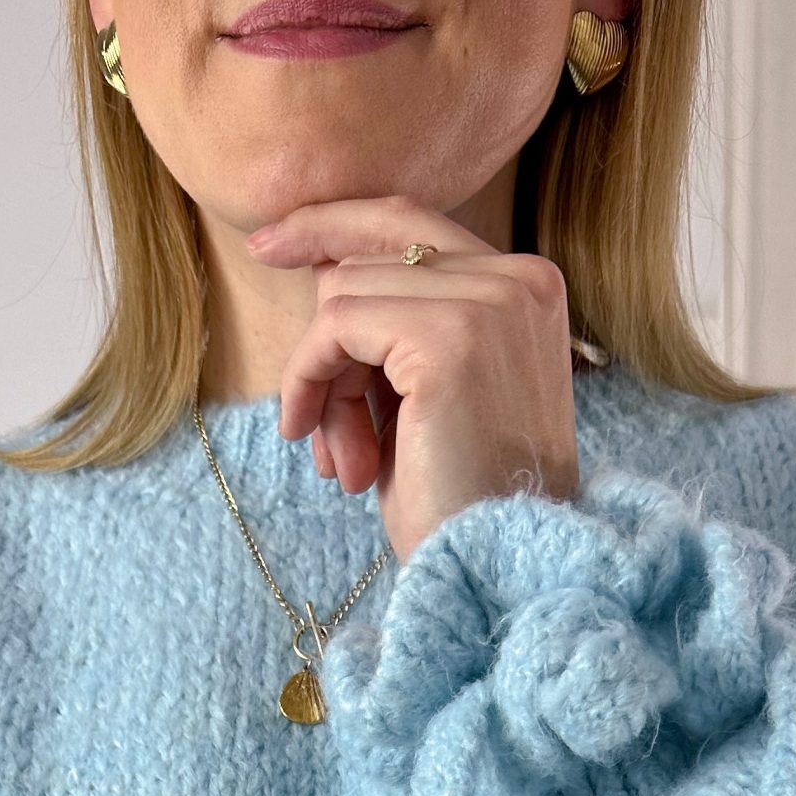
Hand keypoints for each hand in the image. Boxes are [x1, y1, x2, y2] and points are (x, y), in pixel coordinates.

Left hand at [245, 192, 580, 563]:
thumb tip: (321, 262)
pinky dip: (309, 379)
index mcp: (528, 287)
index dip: (334, 226)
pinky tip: (318, 443)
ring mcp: (490, 304)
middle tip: (315, 425)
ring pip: (346, 292)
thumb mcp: (425, 395)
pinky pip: (336, 325)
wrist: (494, 572)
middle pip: (372, 253)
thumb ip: (391, 323)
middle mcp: (519, 280)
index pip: (411, 223)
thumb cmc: (459, 501)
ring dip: (322, 380)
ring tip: (342, 459)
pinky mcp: (451, 340)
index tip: (267, 244)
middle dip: (326, 335)